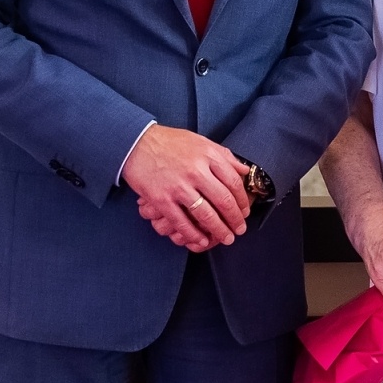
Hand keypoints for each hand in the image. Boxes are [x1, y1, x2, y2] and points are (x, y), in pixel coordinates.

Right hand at [123, 125, 250, 253]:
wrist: (137, 143)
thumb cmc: (170, 142)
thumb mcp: (202, 141)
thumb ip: (224, 156)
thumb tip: (245, 169)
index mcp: (208, 155)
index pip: (234, 182)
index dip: (242, 200)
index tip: (245, 211)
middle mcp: (196, 171)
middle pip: (223, 200)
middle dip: (235, 219)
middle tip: (239, 229)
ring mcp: (179, 186)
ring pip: (205, 214)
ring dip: (219, 230)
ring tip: (226, 238)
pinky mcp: (161, 199)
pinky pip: (181, 222)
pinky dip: (193, 234)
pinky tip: (201, 240)